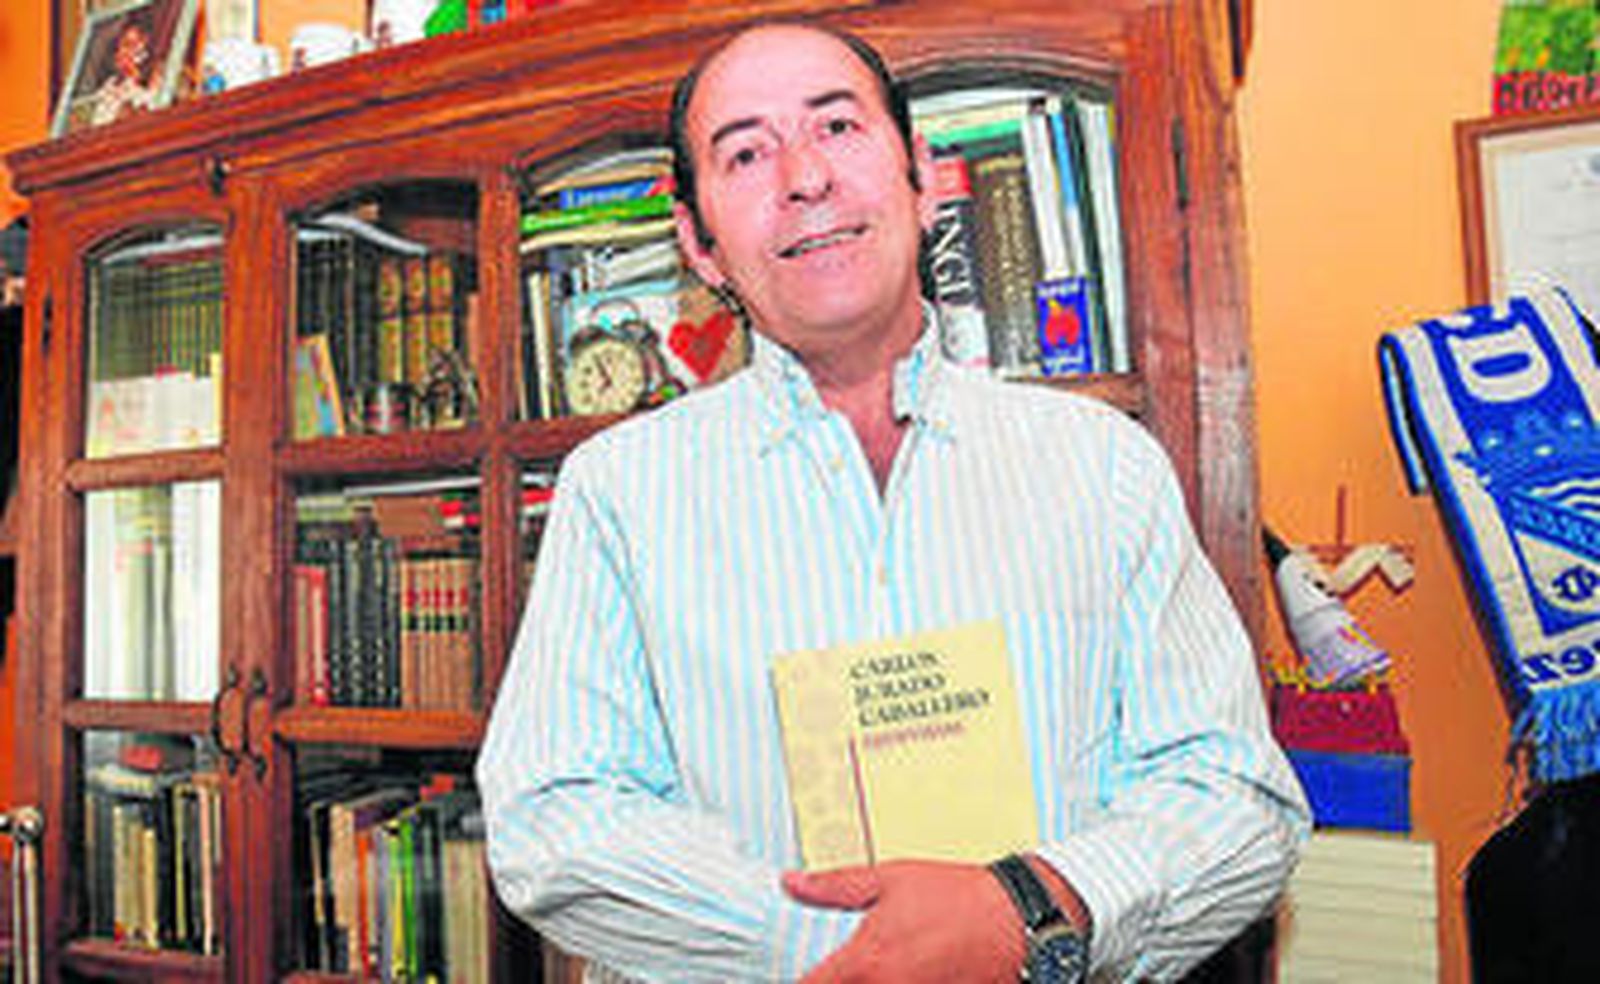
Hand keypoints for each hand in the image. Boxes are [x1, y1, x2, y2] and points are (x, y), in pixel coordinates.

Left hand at [785, 860, 1024, 983]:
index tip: (802, 973)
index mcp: (866, 962)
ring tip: (878, 970)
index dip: (799, 981)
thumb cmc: (958, 898)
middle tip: (841, 970)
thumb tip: (792, 883)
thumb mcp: (890, 880)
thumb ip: (835, 887)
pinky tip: (902, 977)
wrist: (1020, 922)